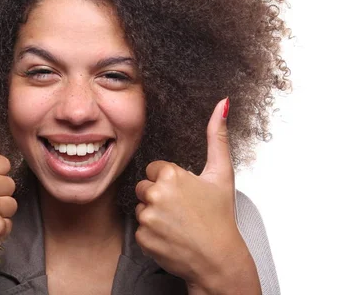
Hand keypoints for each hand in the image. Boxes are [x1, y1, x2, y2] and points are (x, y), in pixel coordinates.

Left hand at [135, 98, 259, 293]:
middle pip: (145, 187)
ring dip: (155, 215)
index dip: (169, 182)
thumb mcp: (221, 173)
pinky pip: (140, 229)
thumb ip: (218, 136)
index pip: (154, 170)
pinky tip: (171, 236)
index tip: (185, 194)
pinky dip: (152, 234)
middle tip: (181, 210)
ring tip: (177, 223)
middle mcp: (156, 193)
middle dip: (159, 196)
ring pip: (141, 207)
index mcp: (171, 174)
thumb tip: (223, 104)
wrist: (219, 259)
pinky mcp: (143, 237)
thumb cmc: (221, 217)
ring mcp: (148, 217)